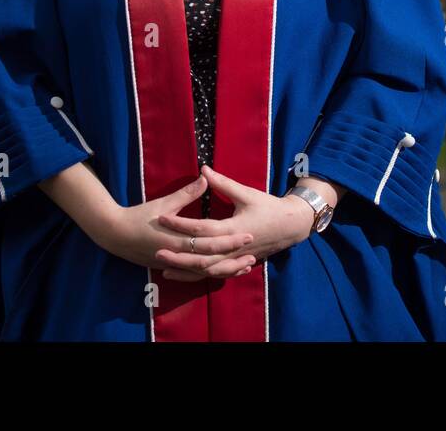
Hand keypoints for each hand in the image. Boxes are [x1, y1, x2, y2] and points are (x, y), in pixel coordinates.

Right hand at [95, 174, 257, 277]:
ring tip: (247, 266)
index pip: (210, 242)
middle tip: (254, 253)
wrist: (115, 234)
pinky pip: (196, 275)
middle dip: (234, 257)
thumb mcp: (164, 204)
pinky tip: (225, 271)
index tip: (248, 233)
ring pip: (206, 272)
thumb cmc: (139, 216)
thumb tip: (205, 177)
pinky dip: (212, 273)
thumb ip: (187, 193)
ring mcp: (175, 264)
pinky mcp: (172, 268)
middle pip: (212, 260)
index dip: (230, 239)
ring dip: (227, 270)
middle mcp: (178, 255)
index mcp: (178, 239)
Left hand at [154, 165, 315, 281]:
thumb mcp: (246, 193)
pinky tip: (180, 274)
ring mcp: (233, 258)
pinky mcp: (234, 263)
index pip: (201, 228)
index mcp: (233, 228)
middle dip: (178, 254)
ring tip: (163, 267)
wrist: (289, 226)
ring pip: (206, 270)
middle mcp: (232, 247)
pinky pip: (213, 274)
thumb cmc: (268, 207)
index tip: (162, 218)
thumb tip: (203, 169)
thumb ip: (222, 183)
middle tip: (156, 250)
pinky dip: (196, 276)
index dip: (181, 224)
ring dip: (184, 270)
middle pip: (200, 255)